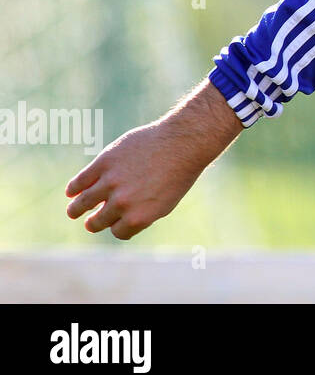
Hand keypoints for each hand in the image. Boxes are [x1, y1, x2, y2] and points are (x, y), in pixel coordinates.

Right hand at [65, 81, 241, 239]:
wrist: (182, 143)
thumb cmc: (178, 173)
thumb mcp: (164, 203)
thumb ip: (140, 214)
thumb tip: (116, 223)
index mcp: (138, 218)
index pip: (117, 232)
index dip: (117, 227)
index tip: (117, 223)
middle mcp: (122, 203)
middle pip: (98, 222)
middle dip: (94, 223)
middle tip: (90, 222)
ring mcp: (111, 182)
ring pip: (82, 203)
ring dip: (75, 209)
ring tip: (74, 211)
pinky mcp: (104, 163)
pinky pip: (80, 181)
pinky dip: (74, 188)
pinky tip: (72, 191)